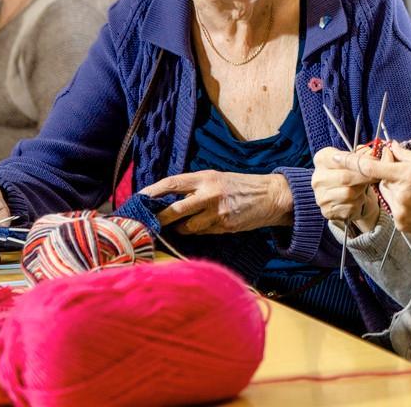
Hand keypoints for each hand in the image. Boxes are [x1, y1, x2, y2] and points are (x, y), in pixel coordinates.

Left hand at [139, 171, 293, 233]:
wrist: (270, 196)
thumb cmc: (240, 186)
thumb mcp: (217, 178)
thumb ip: (194, 187)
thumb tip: (165, 200)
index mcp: (206, 177)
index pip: (172, 183)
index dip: (152, 192)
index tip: (139, 199)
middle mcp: (210, 193)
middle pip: (173, 210)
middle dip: (159, 219)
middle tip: (149, 223)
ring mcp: (217, 212)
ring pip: (186, 227)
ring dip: (180, 228)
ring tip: (183, 224)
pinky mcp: (224, 226)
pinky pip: (201, 233)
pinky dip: (197, 231)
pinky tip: (203, 225)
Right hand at [312, 145, 380, 230]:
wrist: (348, 198)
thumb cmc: (352, 174)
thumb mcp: (357, 160)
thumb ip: (364, 154)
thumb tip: (371, 155)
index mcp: (322, 159)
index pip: (341, 158)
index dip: (359, 161)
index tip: (373, 162)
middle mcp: (318, 178)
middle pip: (345, 177)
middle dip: (364, 177)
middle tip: (376, 176)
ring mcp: (321, 196)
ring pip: (348, 193)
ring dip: (361, 191)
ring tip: (363, 188)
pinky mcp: (328, 211)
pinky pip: (349, 206)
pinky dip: (358, 203)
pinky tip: (357, 199)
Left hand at [336, 144, 410, 245]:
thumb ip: (408, 155)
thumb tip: (390, 146)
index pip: (372, 166)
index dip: (351, 161)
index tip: (336, 156)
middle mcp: (402, 194)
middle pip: (380, 178)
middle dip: (389, 173)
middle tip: (408, 172)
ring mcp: (400, 212)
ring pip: (386, 193)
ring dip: (395, 188)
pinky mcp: (401, 225)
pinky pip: (393, 207)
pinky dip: (401, 202)